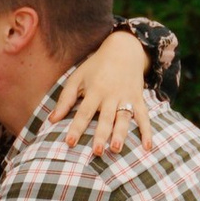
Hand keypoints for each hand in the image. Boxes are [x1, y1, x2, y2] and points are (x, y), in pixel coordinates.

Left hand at [53, 27, 152, 160]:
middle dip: (101, 135)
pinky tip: (147, 147)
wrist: (123, 49)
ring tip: (116, 148)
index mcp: (94, 90)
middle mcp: (111, 95)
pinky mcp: (138, 99)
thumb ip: (65, 99)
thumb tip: (52, 120)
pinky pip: (144, 117)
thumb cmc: (96, 66)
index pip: (84, 112)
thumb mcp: (78, 77)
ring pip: (124, 118)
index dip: (77, 127)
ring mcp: (126, 97)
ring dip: (121, 134)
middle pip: (105, 118)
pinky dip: (147, 131)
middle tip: (97, 151)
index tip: (70, 143)